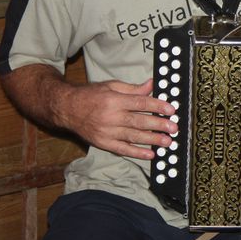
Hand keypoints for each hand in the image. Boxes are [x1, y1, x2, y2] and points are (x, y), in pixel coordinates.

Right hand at [60, 79, 177, 159]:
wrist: (67, 108)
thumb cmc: (90, 95)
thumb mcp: (111, 86)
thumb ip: (132, 89)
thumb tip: (151, 85)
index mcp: (114, 100)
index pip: (140, 103)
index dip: (157, 106)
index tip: (171, 109)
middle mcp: (111, 117)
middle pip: (139, 122)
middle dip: (158, 125)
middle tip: (173, 128)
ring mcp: (107, 132)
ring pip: (133, 137)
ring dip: (152, 140)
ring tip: (167, 142)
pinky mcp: (103, 143)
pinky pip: (122, 149)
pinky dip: (136, 153)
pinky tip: (150, 154)